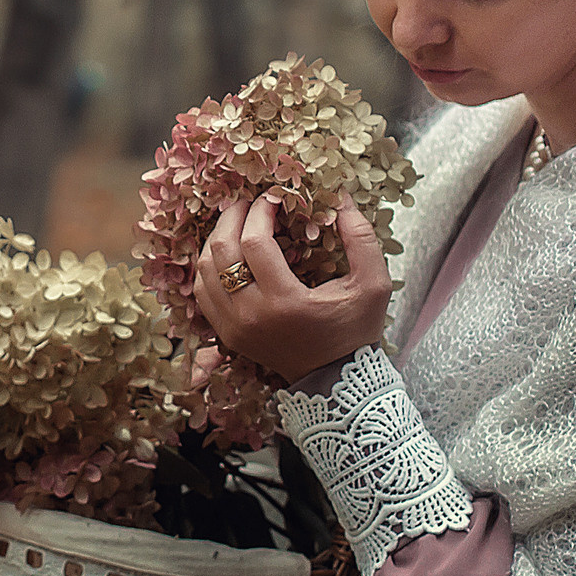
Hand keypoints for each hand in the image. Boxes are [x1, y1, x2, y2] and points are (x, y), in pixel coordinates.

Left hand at [192, 194, 391, 383]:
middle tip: (249, 202)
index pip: (254, 242)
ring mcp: (234, 327)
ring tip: (238, 223)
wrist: (335, 379)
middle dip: (233, 217)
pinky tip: (228, 252)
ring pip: (205, 270)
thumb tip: (339, 196)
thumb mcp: (373, 284)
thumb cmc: (355, 329)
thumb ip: (360, 238)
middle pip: (221, 251)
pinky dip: (209, 266)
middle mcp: (251, 316)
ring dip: (217, 239)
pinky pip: (202, 292)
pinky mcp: (227, 334)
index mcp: (285, 302)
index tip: (273, 197)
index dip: (259, 211)